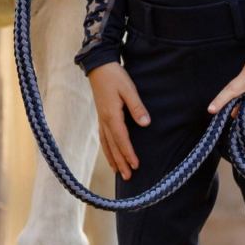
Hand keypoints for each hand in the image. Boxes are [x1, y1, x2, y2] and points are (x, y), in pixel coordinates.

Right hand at [87, 62, 149, 180]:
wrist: (99, 66)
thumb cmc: (115, 76)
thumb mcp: (129, 89)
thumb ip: (137, 107)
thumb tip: (145, 123)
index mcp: (112, 115)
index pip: (122, 139)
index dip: (128, 153)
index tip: (135, 165)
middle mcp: (104, 120)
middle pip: (113, 146)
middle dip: (120, 162)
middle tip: (128, 177)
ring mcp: (101, 119)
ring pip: (106, 144)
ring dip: (113, 158)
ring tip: (118, 172)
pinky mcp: (101, 116)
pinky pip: (103, 137)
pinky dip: (107, 149)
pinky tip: (110, 153)